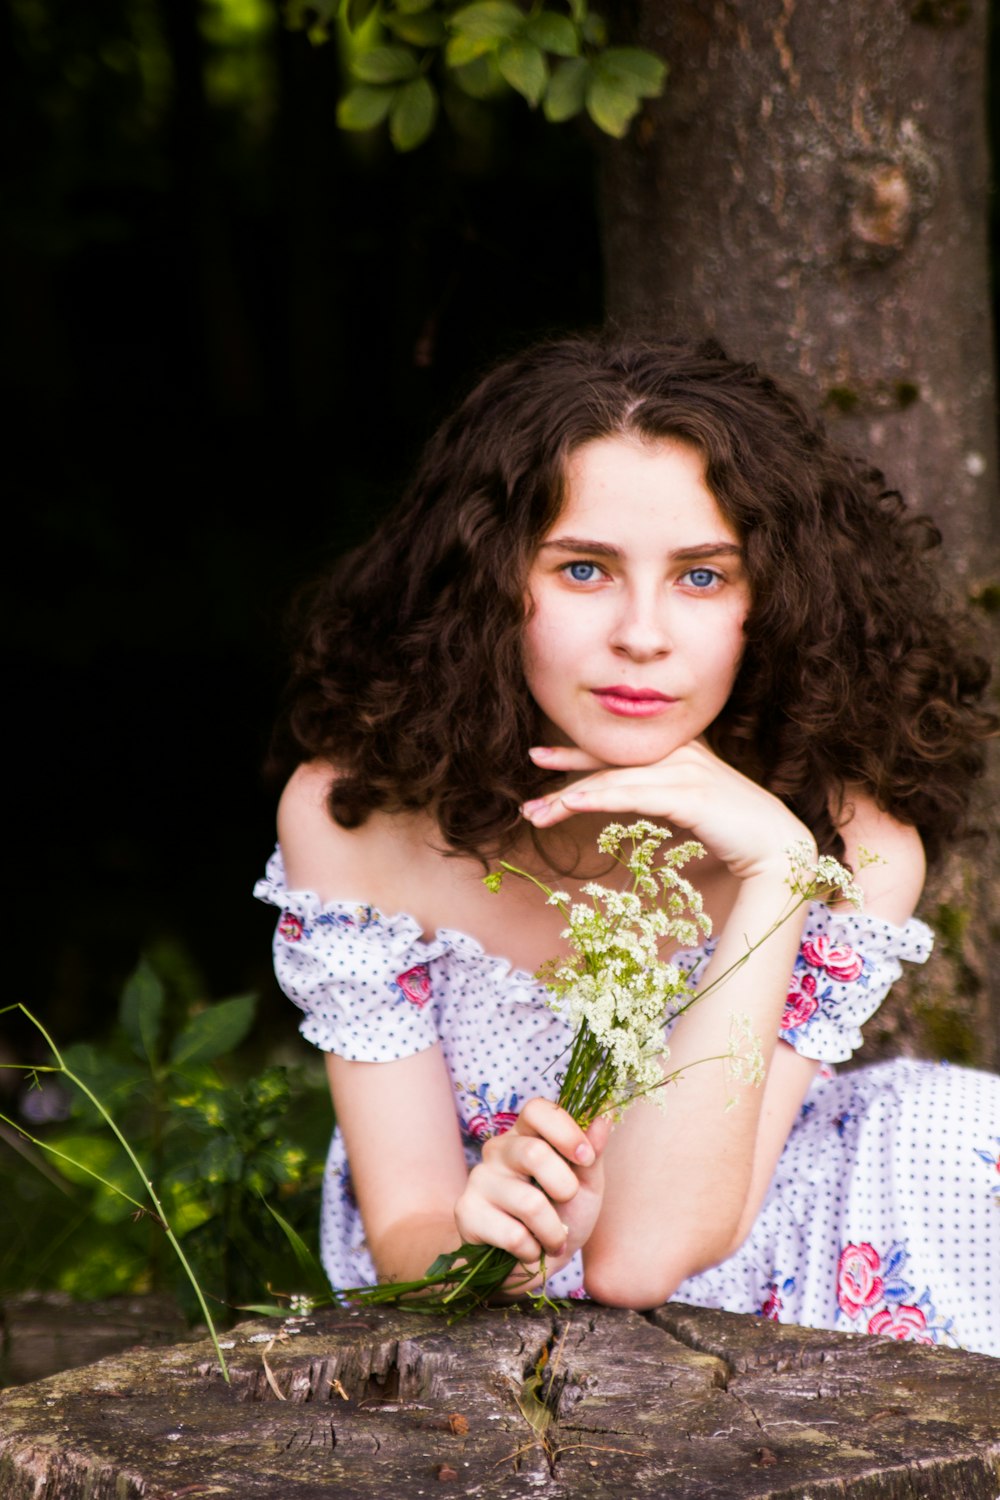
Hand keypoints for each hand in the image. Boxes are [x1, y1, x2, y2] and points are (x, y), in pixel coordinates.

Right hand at [454, 1097, 609, 1277]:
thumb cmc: (563, 1217)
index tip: (586, 1158)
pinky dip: (532, 1251)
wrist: (533, 1266)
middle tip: (567, 1205)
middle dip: (564, 1187)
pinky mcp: (467, 1212)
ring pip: (529, 1202)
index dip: (565, 1130)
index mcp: (526, 1134)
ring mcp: (478, 1179)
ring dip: (553, 1232)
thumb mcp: (586, 1187)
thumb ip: (594, 1153)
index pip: (537, 1109)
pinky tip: (527, 1250)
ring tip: (552, 1239)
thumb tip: (604, 1117)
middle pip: (534, 1153)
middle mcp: (498, 1150)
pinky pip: (513, 1235)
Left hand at [522, 741, 814, 882]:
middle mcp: (679, 752)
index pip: (617, 750)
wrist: (777, 846)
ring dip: (568, 798)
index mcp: (679, 749)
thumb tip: (629, 798)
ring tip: (536, 815)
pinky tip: (569, 806)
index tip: (539, 756)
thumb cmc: (735, 829)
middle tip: (526, 799)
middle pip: (609, 764)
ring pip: (612, 781)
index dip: (575, 753)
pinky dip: (596, 800)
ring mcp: (683, 770)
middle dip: (562, 778)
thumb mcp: (691, 803)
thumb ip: (662, 793)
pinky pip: (631, 795)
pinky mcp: (687, 793)